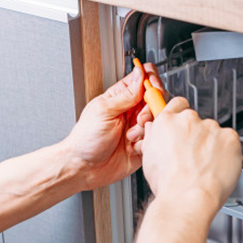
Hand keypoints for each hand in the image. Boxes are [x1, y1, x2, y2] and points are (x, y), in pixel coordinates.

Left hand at [64, 64, 164, 190]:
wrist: (85, 168)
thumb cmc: (86, 139)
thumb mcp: (104, 110)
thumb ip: (126, 94)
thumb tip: (141, 74)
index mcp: (121, 97)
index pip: (144, 78)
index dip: (152, 80)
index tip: (152, 89)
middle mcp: (132, 111)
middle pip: (156, 99)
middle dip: (151, 108)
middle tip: (139, 119)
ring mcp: (138, 128)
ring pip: (158, 120)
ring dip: (146, 128)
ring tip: (130, 136)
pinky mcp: (143, 145)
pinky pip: (155, 139)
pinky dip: (146, 143)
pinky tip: (132, 147)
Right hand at [139, 97, 242, 215]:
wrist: (188, 198)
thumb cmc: (169, 184)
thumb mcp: (148, 158)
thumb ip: (154, 137)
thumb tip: (155, 130)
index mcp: (167, 122)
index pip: (178, 104)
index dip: (181, 116)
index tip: (183, 126)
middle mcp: (189, 120)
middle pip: (197, 121)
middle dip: (197, 136)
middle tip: (193, 156)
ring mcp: (211, 127)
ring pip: (214, 133)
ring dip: (212, 145)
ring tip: (205, 167)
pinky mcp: (230, 137)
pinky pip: (230, 141)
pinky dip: (227, 151)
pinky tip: (217, 166)